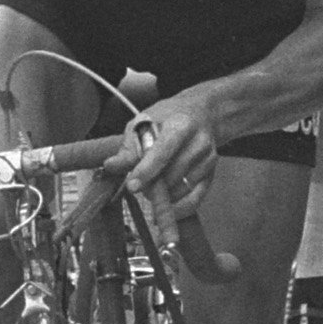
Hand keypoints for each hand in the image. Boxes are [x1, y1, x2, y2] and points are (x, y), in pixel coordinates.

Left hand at [117, 89, 219, 212]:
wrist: (202, 114)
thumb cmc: (167, 118)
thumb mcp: (143, 123)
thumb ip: (128, 147)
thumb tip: (110, 166)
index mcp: (180, 125)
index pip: (163, 151)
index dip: (147, 170)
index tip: (132, 186)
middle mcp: (199, 142)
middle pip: (173, 174)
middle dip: (151, 185)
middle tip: (136, 185)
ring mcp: (208, 160)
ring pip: (181, 190)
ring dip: (162, 196)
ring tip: (151, 185)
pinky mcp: (211, 175)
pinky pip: (194, 200)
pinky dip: (176, 209)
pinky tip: (164, 208)